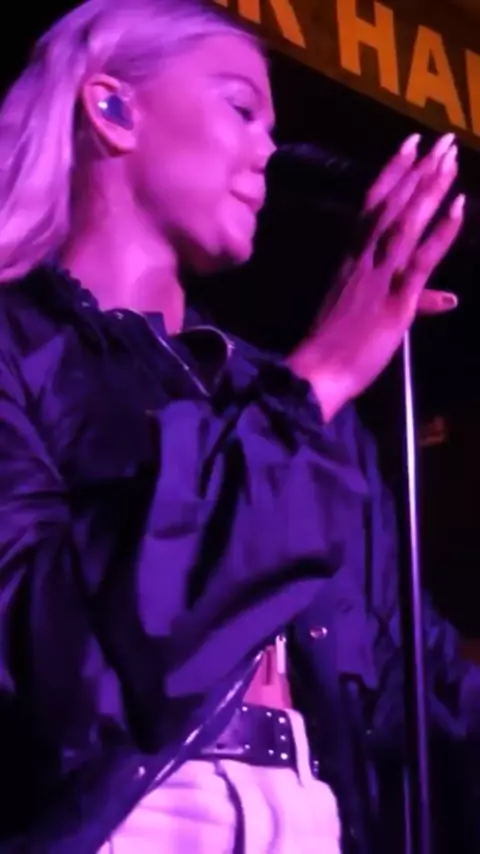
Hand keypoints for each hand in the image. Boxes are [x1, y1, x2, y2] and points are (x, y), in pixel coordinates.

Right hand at [288, 133, 463, 420]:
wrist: (317, 375)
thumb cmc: (336, 347)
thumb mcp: (368, 314)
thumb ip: (414, 301)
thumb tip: (449, 298)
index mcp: (350, 260)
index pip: (371, 206)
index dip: (392, 172)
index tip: (410, 144)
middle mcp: (363, 260)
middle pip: (390, 206)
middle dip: (417, 170)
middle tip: (441, 138)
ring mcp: (379, 278)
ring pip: (405, 224)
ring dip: (428, 189)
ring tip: (448, 157)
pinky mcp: (394, 300)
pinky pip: (420, 261)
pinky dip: (440, 233)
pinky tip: (457, 207)